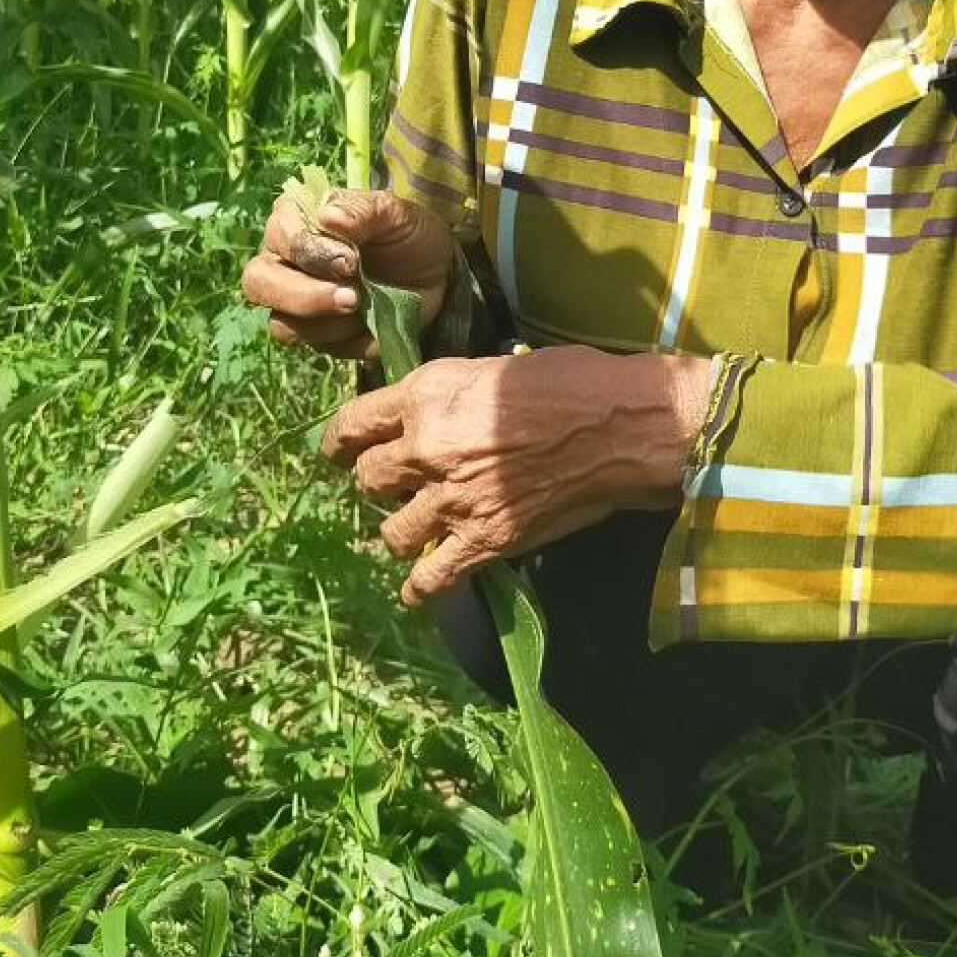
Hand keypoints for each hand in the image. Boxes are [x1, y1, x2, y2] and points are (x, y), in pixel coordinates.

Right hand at [241, 187, 456, 360]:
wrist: (438, 274)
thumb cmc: (407, 233)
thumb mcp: (395, 213)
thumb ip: (362, 210)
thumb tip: (326, 215)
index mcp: (294, 221)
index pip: (277, 236)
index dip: (307, 251)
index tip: (352, 260)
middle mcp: (282, 262)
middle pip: (259, 284)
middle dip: (304, 295)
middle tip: (352, 297)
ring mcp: (295, 303)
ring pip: (282, 324)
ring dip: (328, 320)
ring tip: (367, 306)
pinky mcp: (318, 335)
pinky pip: (317, 346)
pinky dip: (348, 339)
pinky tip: (372, 322)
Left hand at [321, 346, 714, 604]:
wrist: (618, 426)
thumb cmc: (567, 381)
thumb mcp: (489, 367)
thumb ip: (444, 395)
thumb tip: (423, 413)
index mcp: (425, 397)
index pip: (354, 424)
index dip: (340, 440)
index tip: (339, 449)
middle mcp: (428, 450)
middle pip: (368, 478)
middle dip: (377, 481)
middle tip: (394, 484)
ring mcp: (454, 500)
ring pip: (391, 531)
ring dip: (399, 529)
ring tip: (415, 524)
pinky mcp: (485, 540)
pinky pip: (432, 577)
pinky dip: (419, 588)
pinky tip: (415, 589)